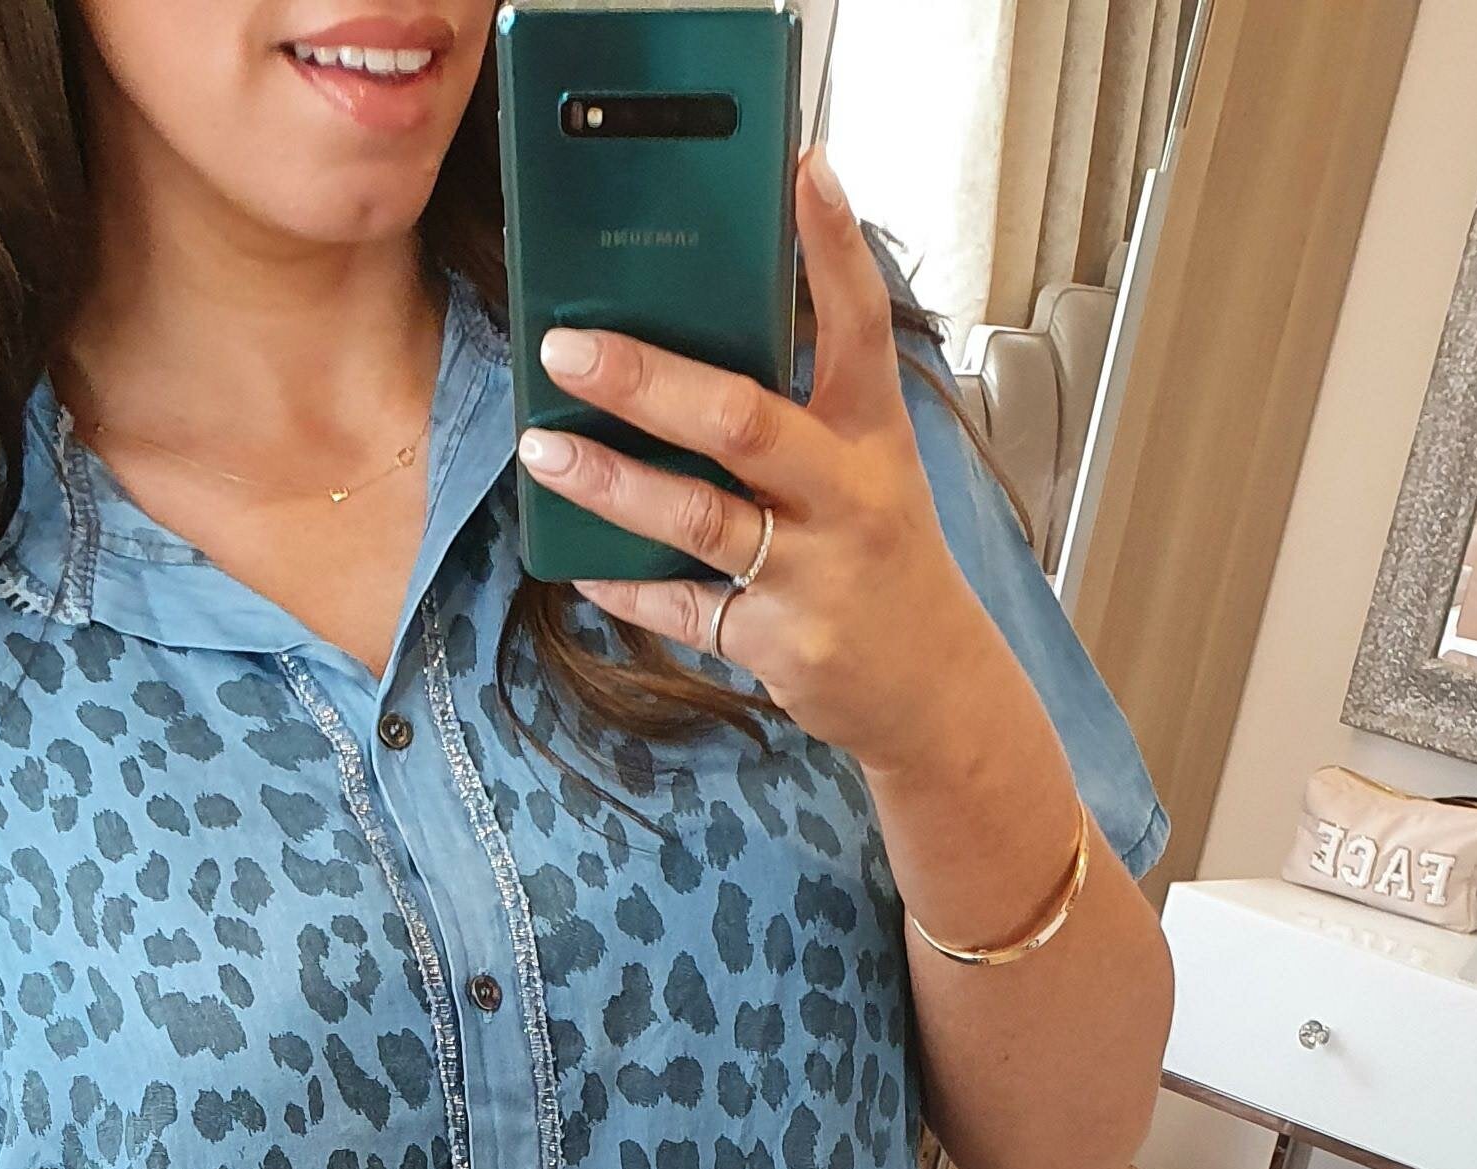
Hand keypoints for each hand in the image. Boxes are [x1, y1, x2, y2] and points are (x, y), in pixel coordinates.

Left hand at [519, 144, 984, 777]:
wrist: (933, 688)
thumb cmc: (884, 561)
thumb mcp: (869, 472)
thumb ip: (801, 415)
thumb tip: (690, 355)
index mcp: (873, 437)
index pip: (860, 325)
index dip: (834, 248)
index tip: (804, 171)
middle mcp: (848, 498)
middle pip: (742, 421)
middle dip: (647, 381)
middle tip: (569, 347)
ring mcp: (814, 575)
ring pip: (697, 519)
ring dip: (610, 482)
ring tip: (543, 448)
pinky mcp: (780, 644)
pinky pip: (686, 610)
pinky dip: (630, 587)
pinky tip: (581, 566)